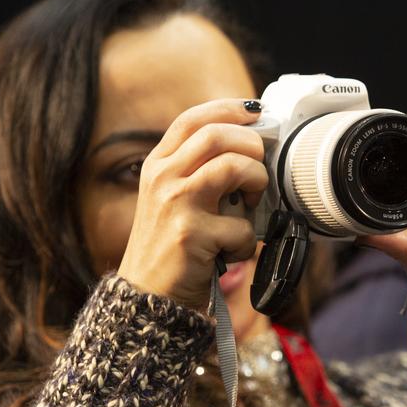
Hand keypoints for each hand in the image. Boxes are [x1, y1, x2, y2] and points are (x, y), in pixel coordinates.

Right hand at [116, 99, 266, 311]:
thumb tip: (252, 151)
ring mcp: (175, 203)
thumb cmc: (171, 248)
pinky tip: (231, 253)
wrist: (147, 297)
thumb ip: (201, 173)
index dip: (228, 109)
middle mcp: (163, 178)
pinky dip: (246, 242)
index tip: (256, 112)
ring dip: (256, 185)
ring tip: (249, 206)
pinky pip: (241, 226)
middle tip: (258, 171)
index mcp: (158, 165)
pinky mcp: (190, 234)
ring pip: (233, 167)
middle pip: (217, 135)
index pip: (192, 119)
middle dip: (251, 147)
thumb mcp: (173, 201)